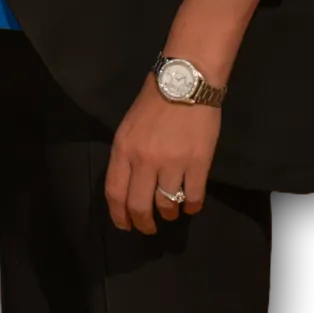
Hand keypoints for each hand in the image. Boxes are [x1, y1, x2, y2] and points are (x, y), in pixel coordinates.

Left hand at [105, 75, 221, 233]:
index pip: (114, 192)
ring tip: (172, 213)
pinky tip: (191, 206)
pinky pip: (194, 196)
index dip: (119, 215)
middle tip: (148, 229)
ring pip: (167, 204)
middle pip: (139, 204)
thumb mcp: (128, 128)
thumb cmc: (153, 104)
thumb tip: (129, 185)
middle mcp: (144, 160)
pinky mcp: (199, 163)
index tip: (125, 225)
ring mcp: (172, 163)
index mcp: (123, 150)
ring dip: (169, 214)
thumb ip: (127, 156)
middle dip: (143, 223)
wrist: (184, 84)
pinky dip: (192, 206)